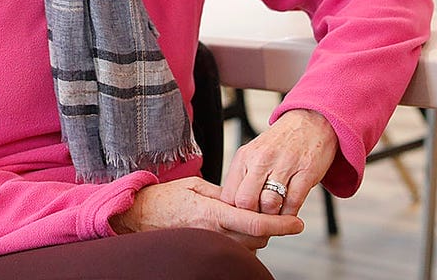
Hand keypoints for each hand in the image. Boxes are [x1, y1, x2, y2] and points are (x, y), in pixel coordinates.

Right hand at [109, 176, 303, 248]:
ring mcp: (209, 245)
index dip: (281, 224)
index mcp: (213, 213)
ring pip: (249, 247)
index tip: (298, 223)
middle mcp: (214, 233)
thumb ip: (222, 192)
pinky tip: (237, 229)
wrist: (138, 218)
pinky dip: (242, 241)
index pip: (256, 223)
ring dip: (256, 236)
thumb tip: (244, 197)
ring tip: (250, 218)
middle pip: (258, 239)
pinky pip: (234, 251)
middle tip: (272, 213)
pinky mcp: (205, 251)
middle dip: (270, 228)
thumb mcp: (196, 186)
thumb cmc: (164, 198)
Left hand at [220, 108, 337, 216]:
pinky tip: (290, 214)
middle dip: (251, 218)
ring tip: (275, 218)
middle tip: (259, 225)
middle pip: (245, 201)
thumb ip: (243, 179)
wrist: (312, 121)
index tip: (241, 222)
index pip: (229, 195)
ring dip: (272, 218)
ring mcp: (284, 165)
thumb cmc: (281, 144)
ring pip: (269, 204)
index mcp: (244, 157)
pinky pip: (293, 202)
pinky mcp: (305, 171)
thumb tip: (233, 210)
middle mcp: (261, 159)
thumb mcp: (255, 155)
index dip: (234, 215)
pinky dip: (290, 214)